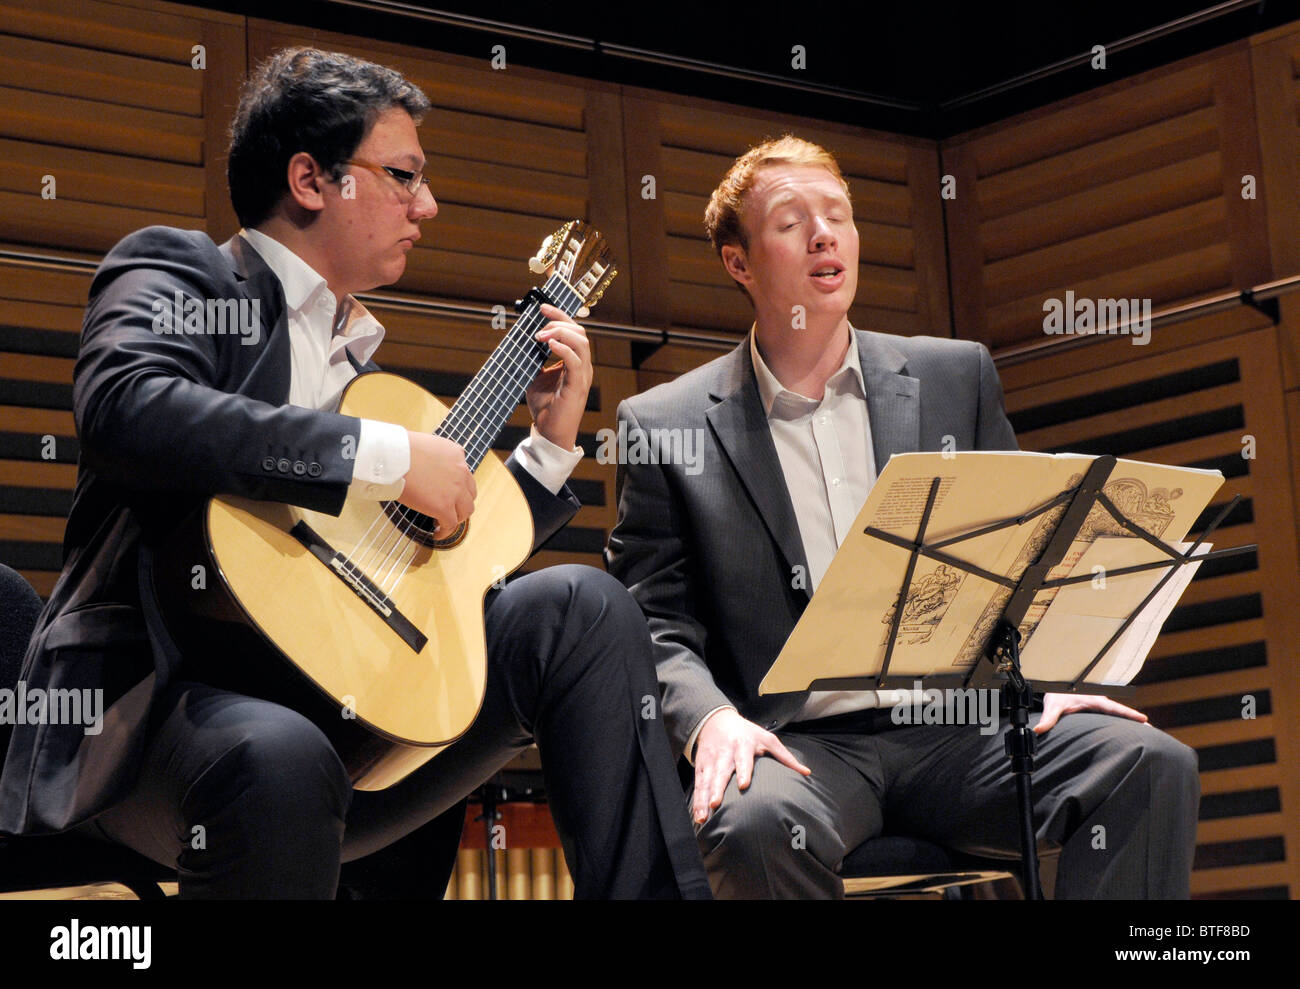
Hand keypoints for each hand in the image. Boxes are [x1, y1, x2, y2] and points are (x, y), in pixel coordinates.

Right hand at [398, 431, 475, 538]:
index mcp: (455, 454)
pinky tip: (437, 533)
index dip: (456, 486)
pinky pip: (451, 525)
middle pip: (470, 492)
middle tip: (447, 507)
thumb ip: (432, 456)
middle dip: (460, 501)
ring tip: (442, 521)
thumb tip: (421, 466)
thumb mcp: (423, 444)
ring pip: (466, 510)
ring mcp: (455, 490)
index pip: (463, 473)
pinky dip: (445, 531)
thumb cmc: (397, 449)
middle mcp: (461, 471)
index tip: (446, 492)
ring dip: (456, 516)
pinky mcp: (444, 506)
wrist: (392, 457)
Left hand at [525, 303, 592, 451]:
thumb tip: (523, 341)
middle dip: (559, 322)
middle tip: (539, 324)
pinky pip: (575, 361)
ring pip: (581, 343)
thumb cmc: (545, 407)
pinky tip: (548, 345)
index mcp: (575, 363)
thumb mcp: (536, 377)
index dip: (559, 317)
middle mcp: (582, 367)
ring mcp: (581, 376)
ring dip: (560, 334)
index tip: (541, 308)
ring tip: (541, 337)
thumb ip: (535, 360)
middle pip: (580, 332)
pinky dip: (563, 349)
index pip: (574, 332)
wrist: (549, 432)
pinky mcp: (576, 386)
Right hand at [691, 708, 810, 824]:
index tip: (743, 785)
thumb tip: (807, 773)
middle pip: (720, 773)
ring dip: (703, 799)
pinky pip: (698, 785)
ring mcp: (711, 761)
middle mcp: (725, 754)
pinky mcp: (701, 767)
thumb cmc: (747, 733)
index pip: (743, 760)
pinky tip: (698, 816)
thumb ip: (785, 757)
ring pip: (706, 781)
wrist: (716, 720)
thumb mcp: (767, 739)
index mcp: (743, 745)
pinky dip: (697, 800)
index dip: (743, 772)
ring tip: (702, 817)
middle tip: (715, 804)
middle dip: (717, 789)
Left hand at [1033, 691, 1148, 734]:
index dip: (1128, 713)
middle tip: (1153, 730)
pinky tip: (1132, 734)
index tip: (1143, 719)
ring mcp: (1100, 708)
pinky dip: (1124, 723)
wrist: (1055, 689)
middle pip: (1121, 712)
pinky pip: (1114, 717)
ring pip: (1118, 715)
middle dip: (1136, 720)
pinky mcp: (1099, 712)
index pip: (1113, 707)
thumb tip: (1039, 730)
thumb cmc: (1056, 695)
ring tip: (1149, 733)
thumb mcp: (1052, 705)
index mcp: (1093, 700)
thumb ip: (1048, 718)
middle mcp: (1100, 703)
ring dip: (1132, 723)